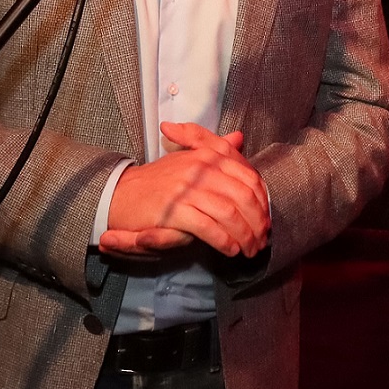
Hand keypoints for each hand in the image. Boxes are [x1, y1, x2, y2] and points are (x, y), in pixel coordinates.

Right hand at [99, 123, 269, 257]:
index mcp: (207, 155)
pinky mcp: (174, 210)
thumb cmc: (160, 179)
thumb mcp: (189, 157)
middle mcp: (200, 168)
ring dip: (244, 236)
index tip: (265, 219)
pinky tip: (230, 250)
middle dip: (257, 223)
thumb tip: (239, 137)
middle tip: (261, 240)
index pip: (248, 177)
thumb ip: (215, 148)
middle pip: (243, 197)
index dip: (262, 201)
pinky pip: (208, 228)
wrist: (123, 194)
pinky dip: (224, 241)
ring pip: (228, 214)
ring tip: (248, 250)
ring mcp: (187, 188)